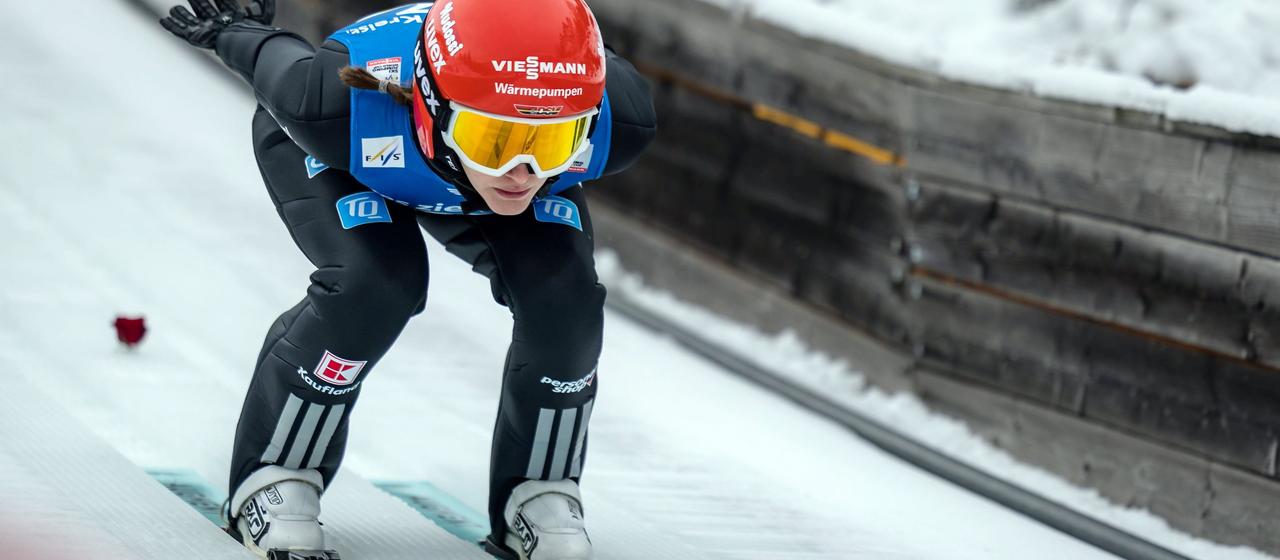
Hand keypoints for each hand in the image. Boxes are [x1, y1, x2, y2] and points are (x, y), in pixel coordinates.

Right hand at [159, 0, 274, 48]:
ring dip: (181, 14)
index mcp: (232, 17)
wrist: (244, 45)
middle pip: (204, 9)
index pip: (223, 3)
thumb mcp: (262, 14)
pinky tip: (163, 20)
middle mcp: (217, 24)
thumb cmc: (255, 33)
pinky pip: (180, 32)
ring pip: (190, 20)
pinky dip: (172, 26)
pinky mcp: (196, 38)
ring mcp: (206, 31)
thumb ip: (264, 4)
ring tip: (174, 9)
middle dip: (198, 1)